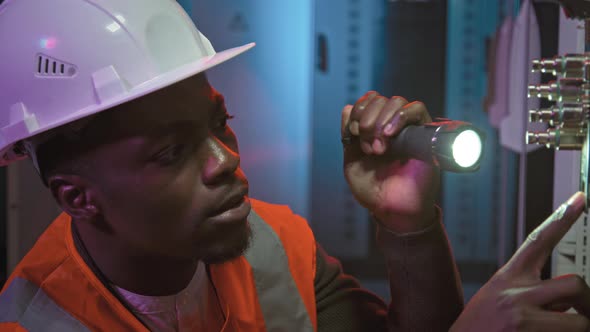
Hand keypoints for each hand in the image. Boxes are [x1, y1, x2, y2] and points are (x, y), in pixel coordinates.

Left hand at [341, 91, 437, 232]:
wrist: (391, 209)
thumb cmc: (373, 190)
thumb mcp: (351, 161)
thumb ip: (347, 135)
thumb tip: (348, 107)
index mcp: (374, 129)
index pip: (368, 101)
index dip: (359, 111)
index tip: (353, 133)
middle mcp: (391, 126)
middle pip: (380, 99)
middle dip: (368, 119)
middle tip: (368, 146)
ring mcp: (408, 129)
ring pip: (397, 101)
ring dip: (382, 120)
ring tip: (379, 147)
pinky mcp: (425, 135)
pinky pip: (418, 110)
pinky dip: (401, 116)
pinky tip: (390, 134)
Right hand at [451, 192, 589, 331]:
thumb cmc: (479, 327)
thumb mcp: (497, 300)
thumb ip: (529, 294)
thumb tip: (566, 301)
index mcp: (508, 279)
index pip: (538, 240)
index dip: (562, 218)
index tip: (580, 198)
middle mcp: (515, 293)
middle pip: (575, 284)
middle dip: (587, 305)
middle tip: (583, 316)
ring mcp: (522, 317)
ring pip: (580, 320)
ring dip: (575, 328)